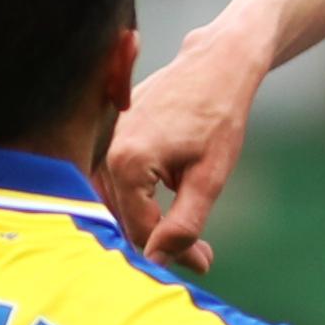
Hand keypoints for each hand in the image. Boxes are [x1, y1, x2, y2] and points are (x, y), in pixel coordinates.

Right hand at [95, 26, 268, 267]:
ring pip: (118, 201)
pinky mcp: (112, 132)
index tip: (205, 262)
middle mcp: (106, 151)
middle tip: (203, 253)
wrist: (218, 63)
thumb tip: (157, 260)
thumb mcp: (209, 178)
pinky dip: (141, 197)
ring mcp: (106, 139)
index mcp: (126, 163)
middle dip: (162, 239)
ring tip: (190, 232)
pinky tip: (170, 200)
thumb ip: (182, 224)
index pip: (140, 230)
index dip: (173, 252)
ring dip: (149, 220)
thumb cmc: (218, 116)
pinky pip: (118, 179)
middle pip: (126, 218)